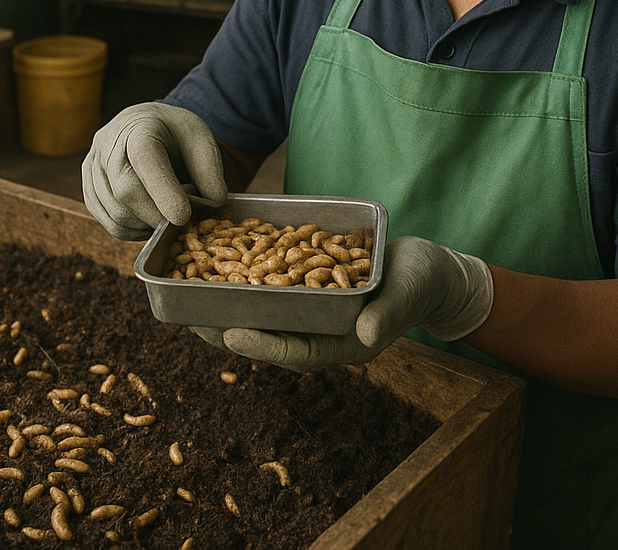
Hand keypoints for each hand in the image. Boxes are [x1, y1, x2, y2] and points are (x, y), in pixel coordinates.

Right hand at [81, 102, 227, 240]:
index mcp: (139, 127)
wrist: (147, 126)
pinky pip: (111, 224)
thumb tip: (213, 203)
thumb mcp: (201, 140)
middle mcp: (107, 145)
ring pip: (117, 214)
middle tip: (184, 220)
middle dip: (158, 215)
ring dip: (148, 226)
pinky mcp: (89, 191)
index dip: (163, 191)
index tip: (184, 216)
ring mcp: (93, 168)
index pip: (145, 158)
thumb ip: (210, 170)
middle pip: (126, 191)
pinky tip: (152, 220)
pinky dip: (136, 232)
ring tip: (169, 213)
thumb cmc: (176, 134)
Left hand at [191, 236, 493, 370]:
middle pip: (269, 337)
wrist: (425, 269)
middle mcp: (323, 334)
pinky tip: (222, 266)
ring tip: (193, 296)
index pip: (295, 351)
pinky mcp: (311, 293)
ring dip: (231, 308)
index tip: (228, 333)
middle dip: (230, 330)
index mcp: (344, 344)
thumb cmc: (421, 280)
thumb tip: (365, 335)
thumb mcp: (408, 292)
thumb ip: (386, 314)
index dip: (260, 345)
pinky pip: (275, 292)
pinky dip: (249, 283)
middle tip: (192, 320)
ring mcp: (315, 315)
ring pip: (266, 316)